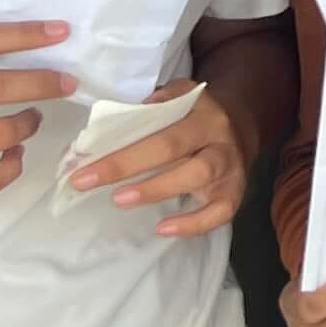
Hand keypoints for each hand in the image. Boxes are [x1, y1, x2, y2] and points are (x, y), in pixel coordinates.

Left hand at [66, 77, 243, 236]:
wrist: (245, 125)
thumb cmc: (196, 115)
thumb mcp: (180, 96)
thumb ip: (149, 107)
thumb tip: (106, 128)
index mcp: (200, 111)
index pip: (157, 129)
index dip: (121, 147)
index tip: (81, 163)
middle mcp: (217, 136)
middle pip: (172, 149)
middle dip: (125, 165)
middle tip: (86, 181)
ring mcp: (230, 165)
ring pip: (197, 175)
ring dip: (156, 189)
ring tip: (120, 200)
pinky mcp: (235, 192)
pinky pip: (220, 212)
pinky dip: (194, 224)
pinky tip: (163, 229)